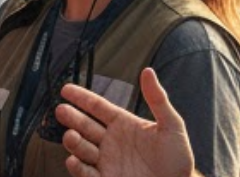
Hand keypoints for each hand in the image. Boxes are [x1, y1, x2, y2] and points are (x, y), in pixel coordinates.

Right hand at [57, 68, 194, 176]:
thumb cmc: (177, 158)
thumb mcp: (171, 125)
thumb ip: (158, 99)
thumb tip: (148, 72)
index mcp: (124, 124)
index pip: (97, 107)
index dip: (82, 98)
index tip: (66, 89)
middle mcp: (111, 141)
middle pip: (85, 125)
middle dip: (72, 117)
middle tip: (61, 110)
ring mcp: (107, 161)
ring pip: (82, 148)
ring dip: (74, 141)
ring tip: (71, 136)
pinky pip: (86, 173)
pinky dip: (77, 167)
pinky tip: (73, 159)